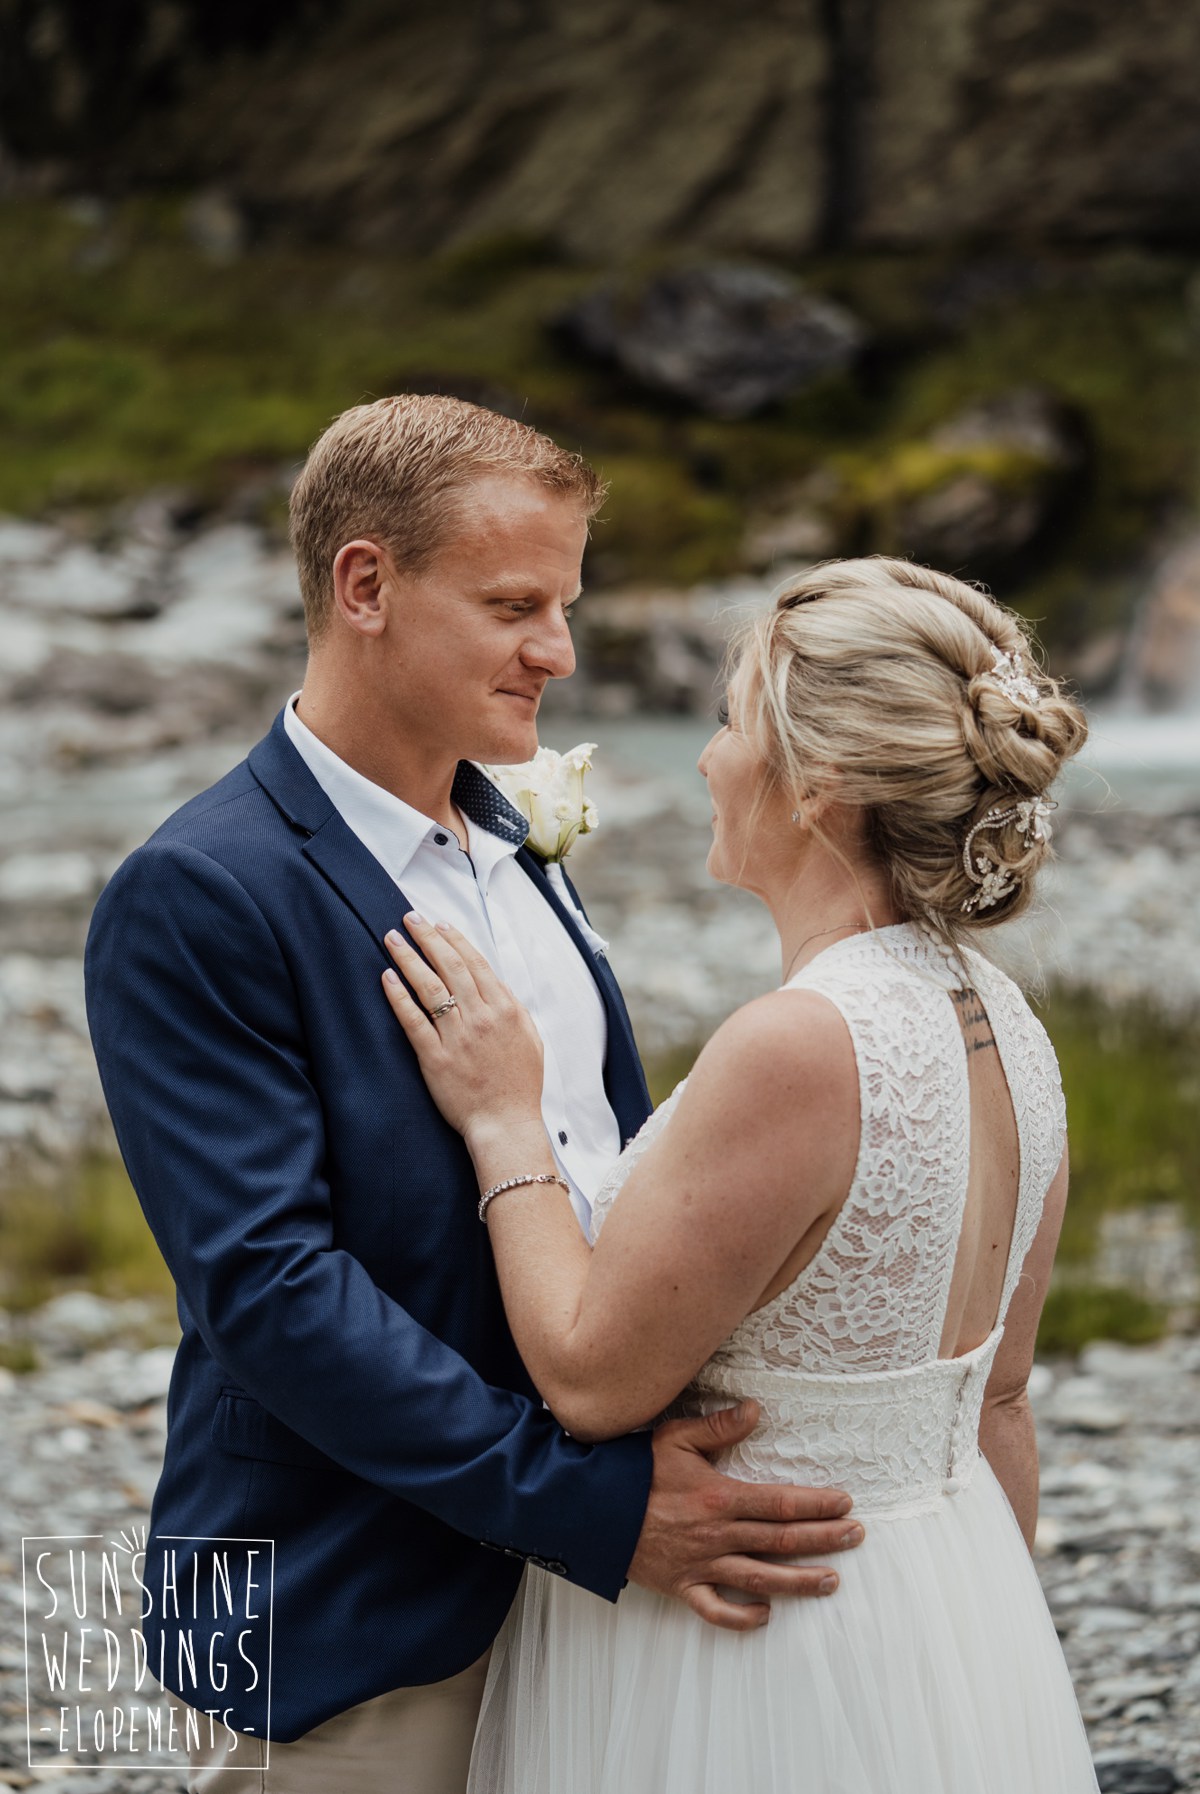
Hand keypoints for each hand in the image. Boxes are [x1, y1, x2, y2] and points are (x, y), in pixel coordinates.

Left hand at [382, 916, 544, 1141]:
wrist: (506, 1123)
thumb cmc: (519, 1084)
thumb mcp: (530, 1038)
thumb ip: (513, 1008)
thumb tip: (494, 983)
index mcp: (505, 1010)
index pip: (476, 963)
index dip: (455, 940)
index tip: (439, 924)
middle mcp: (481, 1018)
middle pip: (450, 967)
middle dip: (428, 938)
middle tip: (410, 919)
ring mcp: (457, 1037)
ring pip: (430, 988)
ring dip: (409, 958)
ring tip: (393, 939)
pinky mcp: (435, 1058)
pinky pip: (414, 1021)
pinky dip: (399, 997)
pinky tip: (387, 978)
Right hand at [629, 1401, 863, 1631]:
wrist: (591, 1510)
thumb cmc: (633, 1470)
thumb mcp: (675, 1437)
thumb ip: (718, 1426)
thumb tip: (756, 1410)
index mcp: (719, 1497)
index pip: (781, 1502)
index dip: (817, 1504)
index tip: (845, 1504)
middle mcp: (717, 1535)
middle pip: (781, 1540)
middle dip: (823, 1539)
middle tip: (856, 1537)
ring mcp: (701, 1565)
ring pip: (760, 1579)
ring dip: (799, 1582)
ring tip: (831, 1581)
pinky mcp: (681, 1587)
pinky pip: (716, 1611)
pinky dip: (742, 1618)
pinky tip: (765, 1615)